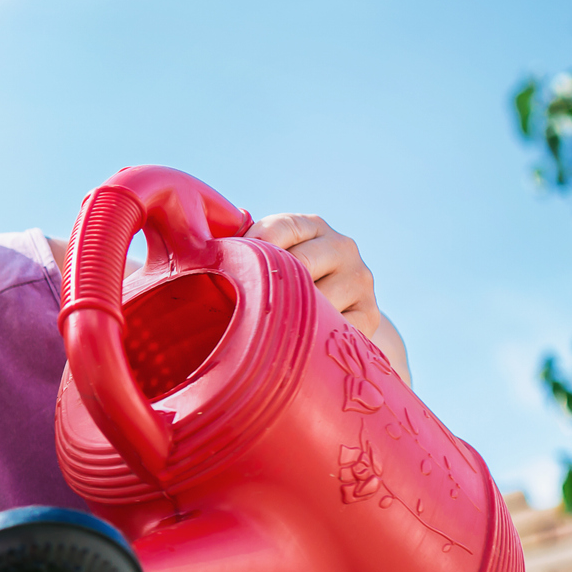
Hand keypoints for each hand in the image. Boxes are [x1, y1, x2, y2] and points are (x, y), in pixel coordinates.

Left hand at [248, 212, 411, 382]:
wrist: (345, 316)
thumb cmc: (291, 287)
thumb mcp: (275, 260)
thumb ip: (248, 251)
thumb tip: (201, 250)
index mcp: (313, 227)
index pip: (280, 229)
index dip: (252, 251)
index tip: (232, 273)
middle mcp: (342, 246)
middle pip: (301, 264)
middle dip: (272, 288)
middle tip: (247, 311)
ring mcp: (359, 280)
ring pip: (318, 299)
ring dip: (291, 317)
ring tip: (269, 331)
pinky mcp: (369, 314)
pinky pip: (336, 327)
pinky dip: (313, 338)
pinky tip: (297, 344)